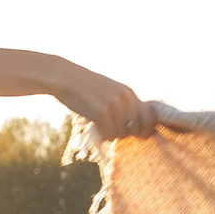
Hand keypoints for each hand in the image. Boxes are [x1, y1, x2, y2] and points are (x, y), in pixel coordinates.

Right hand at [53, 61, 184, 140]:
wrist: (64, 77)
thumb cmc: (85, 86)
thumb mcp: (111, 90)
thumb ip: (124, 103)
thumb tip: (136, 126)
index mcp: (129, 92)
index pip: (149, 118)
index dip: (145, 130)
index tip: (137, 134)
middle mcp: (125, 99)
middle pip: (136, 129)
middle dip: (127, 134)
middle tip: (114, 129)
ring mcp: (114, 106)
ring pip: (122, 134)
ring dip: (112, 134)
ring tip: (102, 126)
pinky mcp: (101, 113)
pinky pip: (110, 135)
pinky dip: (104, 136)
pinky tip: (97, 128)